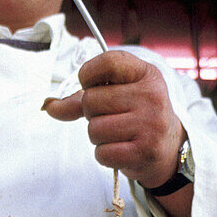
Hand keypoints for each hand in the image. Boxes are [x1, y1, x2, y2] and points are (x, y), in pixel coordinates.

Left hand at [43, 50, 184, 190]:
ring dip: (97, 136)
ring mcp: (151, 124)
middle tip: (112, 118)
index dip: (88, 75)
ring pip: (94, 129)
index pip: (108, 62)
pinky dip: (104, 155)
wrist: (167, 148)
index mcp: (146, 74)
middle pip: (91, 100)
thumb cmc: (135, 116)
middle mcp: (152, 96)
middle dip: (92, 113)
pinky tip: (120, 150)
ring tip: (117, 135)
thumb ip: (81, 98)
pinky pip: (102, 153)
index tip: (92, 85)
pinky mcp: (145, 151)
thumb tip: (48, 106)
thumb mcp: (118, 96)